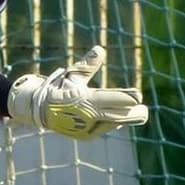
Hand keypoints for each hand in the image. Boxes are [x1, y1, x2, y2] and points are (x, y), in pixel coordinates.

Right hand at [7, 46, 148, 138]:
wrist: (39, 110)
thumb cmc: (58, 88)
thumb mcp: (73, 75)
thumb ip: (88, 65)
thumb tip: (100, 49)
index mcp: (83, 100)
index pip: (109, 99)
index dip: (125, 98)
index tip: (138, 96)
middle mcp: (86, 116)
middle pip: (115, 115)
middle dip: (131, 113)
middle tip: (145, 111)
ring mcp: (86, 128)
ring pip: (112, 123)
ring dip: (126, 119)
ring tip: (142, 114)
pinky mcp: (85, 135)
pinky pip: (104, 128)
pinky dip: (113, 123)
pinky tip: (122, 119)